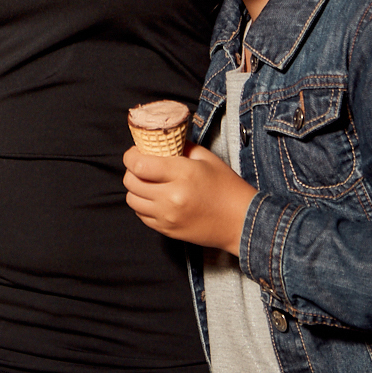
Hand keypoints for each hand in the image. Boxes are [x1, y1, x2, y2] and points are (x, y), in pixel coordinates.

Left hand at [122, 144, 257, 253]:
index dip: (131, 155)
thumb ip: (181, 147)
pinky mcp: (167, 230)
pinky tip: (156, 198)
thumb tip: (160, 141)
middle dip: (132, 171)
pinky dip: (143, 205)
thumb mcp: (207, 158)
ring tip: (148, 183)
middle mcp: (171, 197)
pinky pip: (141, 216)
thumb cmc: (226, 187)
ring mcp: (167, 216)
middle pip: (131, 182)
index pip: (139, 164)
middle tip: (142, 166)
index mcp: (183, 174)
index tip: (135, 152)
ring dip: (136, 189)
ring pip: (132, 200)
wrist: (240, 221)